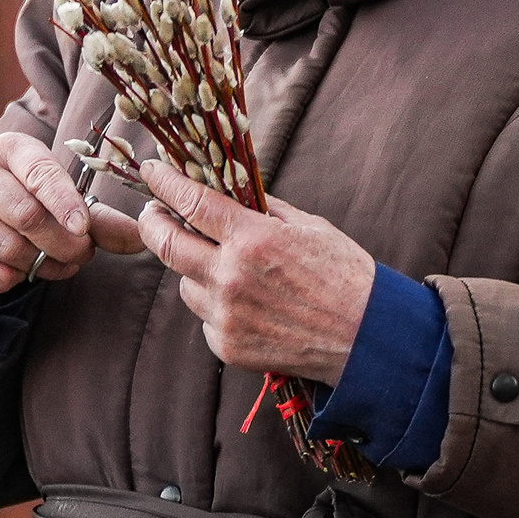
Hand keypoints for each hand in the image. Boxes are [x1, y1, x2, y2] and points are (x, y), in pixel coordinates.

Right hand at [0, 135, 142, 295]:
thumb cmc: (31, 200)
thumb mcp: (63, 201)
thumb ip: (101, 220)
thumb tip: (142, 240)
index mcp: (12, 149)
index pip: (40, 172)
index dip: (63, 202)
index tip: (83, 229)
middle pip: (25, 214)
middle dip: (60, 243)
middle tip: (81, 255)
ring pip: (5, 245)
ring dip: (38, 265)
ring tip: (57, 265)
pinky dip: (4, 279)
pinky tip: (18, 273)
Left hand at [136, 159, 374, 383]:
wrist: (366, 339)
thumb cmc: (345, 276)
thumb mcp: (309, 227)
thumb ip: (264, 210)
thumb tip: (231, 191)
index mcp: (253, 238)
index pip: (191, 201)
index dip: (165, 182)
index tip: (152, 171)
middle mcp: (231, 277)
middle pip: (166, 244)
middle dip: (152, 222)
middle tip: (152, 212)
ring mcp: (226, 315)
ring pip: (185, 284)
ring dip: (195, 269)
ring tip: (225, 268)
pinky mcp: (227, 346)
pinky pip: (206, 318)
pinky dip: (217, 306)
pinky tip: (248, 305)